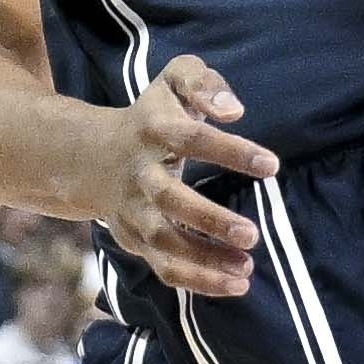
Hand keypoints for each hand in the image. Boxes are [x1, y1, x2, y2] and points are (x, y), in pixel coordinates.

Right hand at [73, 51, 280, 297]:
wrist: (91, 156)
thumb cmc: (154, 114)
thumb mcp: (174, 80)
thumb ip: (203, 83)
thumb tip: (234, 110)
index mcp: (152, 130)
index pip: (190, 139)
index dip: (230, 151)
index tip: (272, 165)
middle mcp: (139, 173)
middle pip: (168, 200)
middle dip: (209, 220)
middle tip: (252, 234)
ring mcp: (133, 210)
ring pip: (162, 242)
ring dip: (203, 260)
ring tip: (247, 268)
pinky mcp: (134, 238)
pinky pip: (163, 266)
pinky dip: (196, 281)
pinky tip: (234, 284)